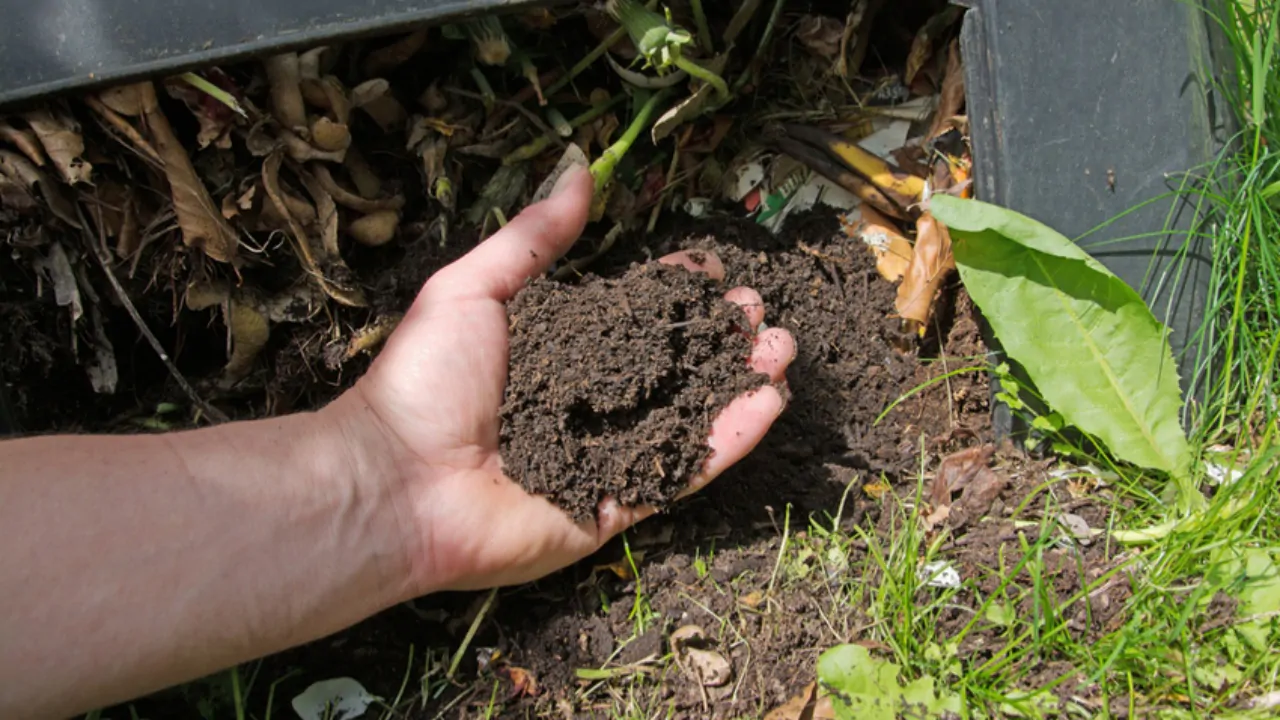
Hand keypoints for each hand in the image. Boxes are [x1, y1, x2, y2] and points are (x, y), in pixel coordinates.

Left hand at [337, 166, 794, 593]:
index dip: (669, 292)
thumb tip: (580, 168)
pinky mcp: (613, 509)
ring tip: (782, 348)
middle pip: (667, 365)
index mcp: (552, 354)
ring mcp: (600, 459)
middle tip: (756, 310)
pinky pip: (680, 474)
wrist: (393, 482)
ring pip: (686, 416)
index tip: (707, 268)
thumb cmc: (423, 381)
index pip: (626, 318)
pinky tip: (769, 404)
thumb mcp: (474, 288)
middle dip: (716, 334)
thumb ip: (534, 236)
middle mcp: (583, 404)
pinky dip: (728, 441)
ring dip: (738, 381)